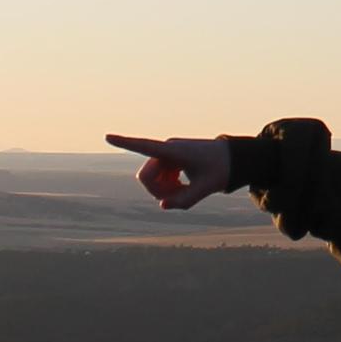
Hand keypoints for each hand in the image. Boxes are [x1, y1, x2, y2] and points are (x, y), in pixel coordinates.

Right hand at [106, 134, 235, 210]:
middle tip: (179, 197)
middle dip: (157, 191)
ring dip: (163, 190)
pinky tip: (184, 187)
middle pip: (145, 177)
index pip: (145, 146)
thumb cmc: (221, 170)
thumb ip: (185, 201)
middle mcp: (167, 150)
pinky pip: (159, 179)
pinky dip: (168, 187)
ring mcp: (167, 155)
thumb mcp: (206, 188)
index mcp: (174, 150)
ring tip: (185, 191)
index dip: (125, 143)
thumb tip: (162, 205)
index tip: (106, 136)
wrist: (234, 159)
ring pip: (151, 180)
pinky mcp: (170, 161)